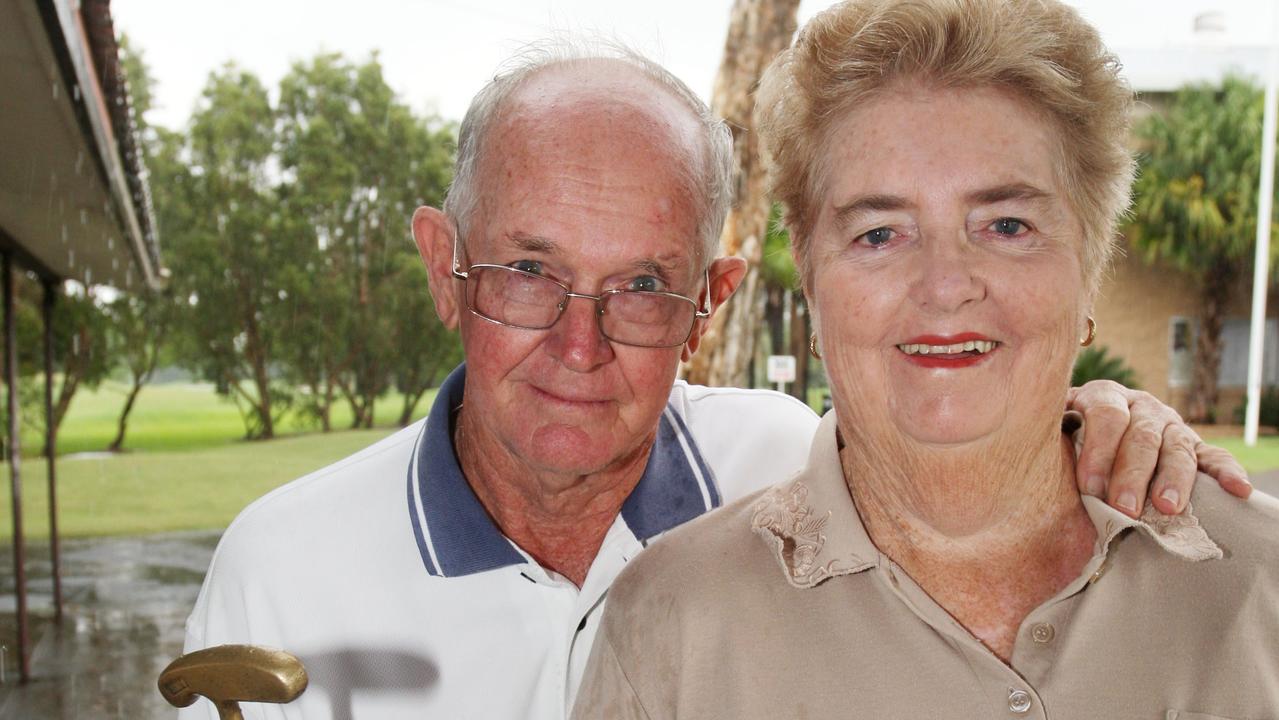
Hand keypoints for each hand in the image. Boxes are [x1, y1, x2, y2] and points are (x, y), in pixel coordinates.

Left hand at [1067, 380, 1251, 516]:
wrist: (1087, 425)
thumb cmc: (1066, 434)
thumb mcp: (1054, 427)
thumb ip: (1052, 435)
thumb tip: (1042, 455)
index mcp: (1104, 396)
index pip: (1107, 416)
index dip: (1099, 451)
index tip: (1089, 486)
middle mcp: (1141, 406)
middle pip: (1142, 436)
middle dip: (1133, 474)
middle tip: (1125, 507)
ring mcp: (1170, 424)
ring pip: (1177, 448)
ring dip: (1173, 479)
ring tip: (1165, 508)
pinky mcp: (1193, 444)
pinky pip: (1214, 456)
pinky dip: (1227, 472)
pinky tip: (1237, 489)